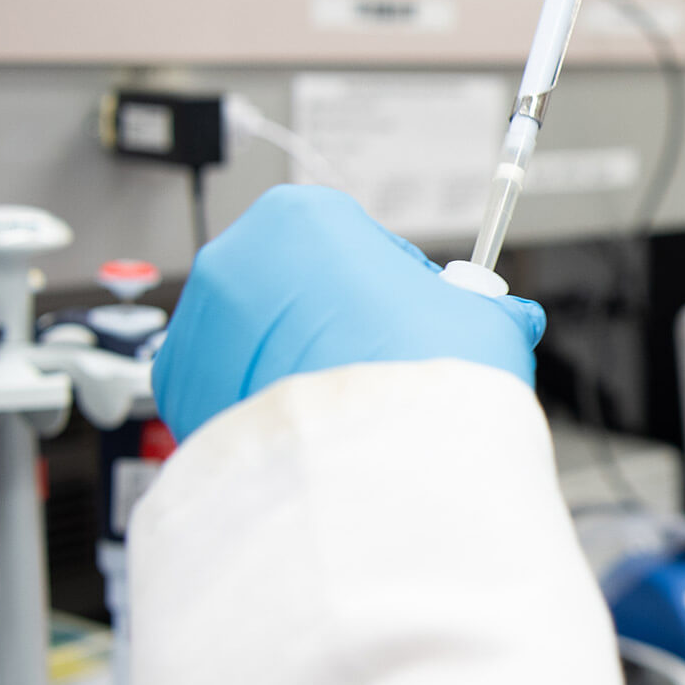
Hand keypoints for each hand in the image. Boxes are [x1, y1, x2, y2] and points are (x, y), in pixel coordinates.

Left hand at [152, 185, 545, 439]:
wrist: (371, 467)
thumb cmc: (419, 379)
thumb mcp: (482, 321)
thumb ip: (484, 309)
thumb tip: (506, 317)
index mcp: (303, 216)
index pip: (355, 239)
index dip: (395, 285)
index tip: (414, 319)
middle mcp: (236, 256)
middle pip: (298, 285)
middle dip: (340, 323)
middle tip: (385, 367)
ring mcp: (197, 321)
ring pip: (259, 336)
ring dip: (300, 364)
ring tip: (350, 406)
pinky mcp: (177, 387)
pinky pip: (228, 386)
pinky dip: (265, 404)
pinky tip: (312, 429)